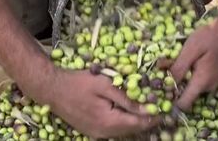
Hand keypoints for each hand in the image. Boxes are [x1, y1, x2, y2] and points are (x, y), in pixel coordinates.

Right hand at [43, 69, 158, 137]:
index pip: (138, 124)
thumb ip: (127, 99)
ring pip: (123, 132)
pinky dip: (124, 124)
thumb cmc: (79, 82)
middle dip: (146, 121)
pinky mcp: (91, 132)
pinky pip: (113, 131)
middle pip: (132, 130)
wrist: (52, 89)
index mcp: (108, 121)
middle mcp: (103, 133)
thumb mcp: (105, 85)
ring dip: (136, 123)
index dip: (153, 117)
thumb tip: (148, 108)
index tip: (165, 109)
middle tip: (159, 108)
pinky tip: (129, 114)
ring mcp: (96, 134)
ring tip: (147, 110)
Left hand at [171, 18, 217, 110]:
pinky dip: (188, 74)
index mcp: (202, 82)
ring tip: (170, 61)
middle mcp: (208, 87)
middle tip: (163, 68)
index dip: (170, 100)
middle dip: (173, 84)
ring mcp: (213, 82)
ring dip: (180, 78)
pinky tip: (184, 60)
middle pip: (185, 95)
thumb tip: (166, 84)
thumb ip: (178, 68)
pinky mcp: (213, 76)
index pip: (184, 104)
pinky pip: (197, 81)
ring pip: (191, 87)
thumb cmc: (209, 37)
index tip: (160, 87)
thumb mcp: (190, 50)